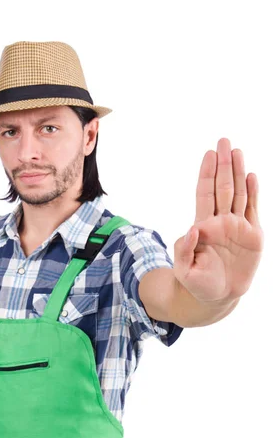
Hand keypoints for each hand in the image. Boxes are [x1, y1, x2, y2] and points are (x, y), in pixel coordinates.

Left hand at [173, 137, 263, 303]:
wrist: (218, 297)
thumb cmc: (197, 284)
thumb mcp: (184, 270)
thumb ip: (184, 250)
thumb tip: (193, 229)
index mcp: (203, 226)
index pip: (205, 194)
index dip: (207, 175)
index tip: (208, 155)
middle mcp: (221, 222)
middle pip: (223, 187)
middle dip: (223, 165)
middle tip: (223, 141)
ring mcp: (237, 227)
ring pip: (239, 194)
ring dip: (238, 172)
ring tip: (237, 152)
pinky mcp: (252, 235)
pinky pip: (253, 209)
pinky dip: (253, 192)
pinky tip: (252, 176)